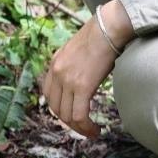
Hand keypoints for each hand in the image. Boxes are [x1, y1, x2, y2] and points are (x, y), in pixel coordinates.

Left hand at [40, 2, 130, 137]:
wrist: (109, 26)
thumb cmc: (101, 35)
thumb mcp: (79, 49)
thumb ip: (75, 64)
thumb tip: (85, 78)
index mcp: (55, 63)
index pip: (48, 94)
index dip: (59, 108)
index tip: (72, 114)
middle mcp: (57, 72)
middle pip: (55, 108)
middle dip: (69, 122)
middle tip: (83, 126)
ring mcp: (68, 80)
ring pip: (67, 116)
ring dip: (79, 128)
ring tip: (92, 131)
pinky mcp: (82, 86)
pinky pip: (79, 116)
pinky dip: (86, 127)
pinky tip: (96, 129)